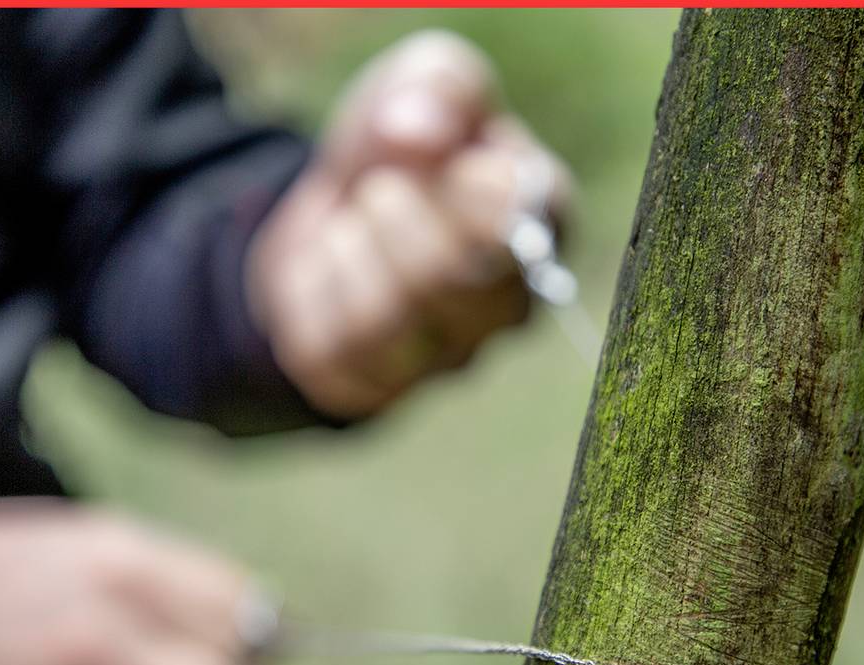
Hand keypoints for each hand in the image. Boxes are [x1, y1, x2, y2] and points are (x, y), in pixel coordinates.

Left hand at [246, 30, 572, 419]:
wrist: (332, 209)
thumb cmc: (403, 144)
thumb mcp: (426, 82)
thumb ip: (442, 85)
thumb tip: (416, 134)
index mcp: (542, 223)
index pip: (530, 220)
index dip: (471, 184)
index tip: (452, 161)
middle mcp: (510, 305)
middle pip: (455, 275)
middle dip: (398, 210)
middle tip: (384, 187)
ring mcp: (451, 355)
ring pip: (394, 313)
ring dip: (357, 243)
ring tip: (360, 220)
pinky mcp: (382, 383)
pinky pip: (342, 340)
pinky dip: (322, 281)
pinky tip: (338, 264)